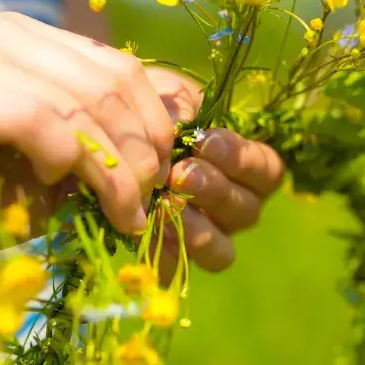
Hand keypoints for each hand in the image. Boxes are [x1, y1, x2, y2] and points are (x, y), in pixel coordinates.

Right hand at [0, 8, 174, 269]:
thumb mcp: (60, 154)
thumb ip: (108, 130)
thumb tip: (185, 118)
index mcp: (26, 35)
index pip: (117, 65)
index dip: (155, 119)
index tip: (166, 171)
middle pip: (105, 83)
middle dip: (141, 151)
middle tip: (147, 199)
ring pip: (77, 105)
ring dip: (113, 170)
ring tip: (122, 212)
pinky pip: (35, 121)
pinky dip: (63, 159)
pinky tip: (57, 184)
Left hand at [146, 68, 284, 274]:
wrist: (97, 135)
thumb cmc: (142, 110)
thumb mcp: (162, 95)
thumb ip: (179, 103)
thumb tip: (186, 120)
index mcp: (243, 168)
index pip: (266, 171)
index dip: (241, 159)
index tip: (204, 142)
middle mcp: (231, 207)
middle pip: (246, 212)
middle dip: (214, 191)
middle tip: (180, 174)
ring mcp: (204, 237)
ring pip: (221, 250)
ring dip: (196, 228)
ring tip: (164, 206)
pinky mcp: (169, 260)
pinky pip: (177, 270)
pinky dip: (163, 253)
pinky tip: (144, 231)